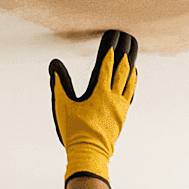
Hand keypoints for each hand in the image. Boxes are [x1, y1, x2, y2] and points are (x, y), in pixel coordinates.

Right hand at [49, 29, 138, 188]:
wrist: (90, 153)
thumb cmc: (74, 131)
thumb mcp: (62, 105)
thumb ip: (59, 82)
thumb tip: (55, 63)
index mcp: (98, 91)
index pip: (106, 64)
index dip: (110, 48)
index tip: (114, 35)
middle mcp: (113, 96)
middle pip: (122, 68)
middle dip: (124, 51)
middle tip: (127, 36)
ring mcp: (120, 106)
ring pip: (129, 79)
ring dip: (131, 63)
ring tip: (133, 51)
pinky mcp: (123, 114)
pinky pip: (130, 93)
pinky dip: (132, 81)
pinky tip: (134, 74)